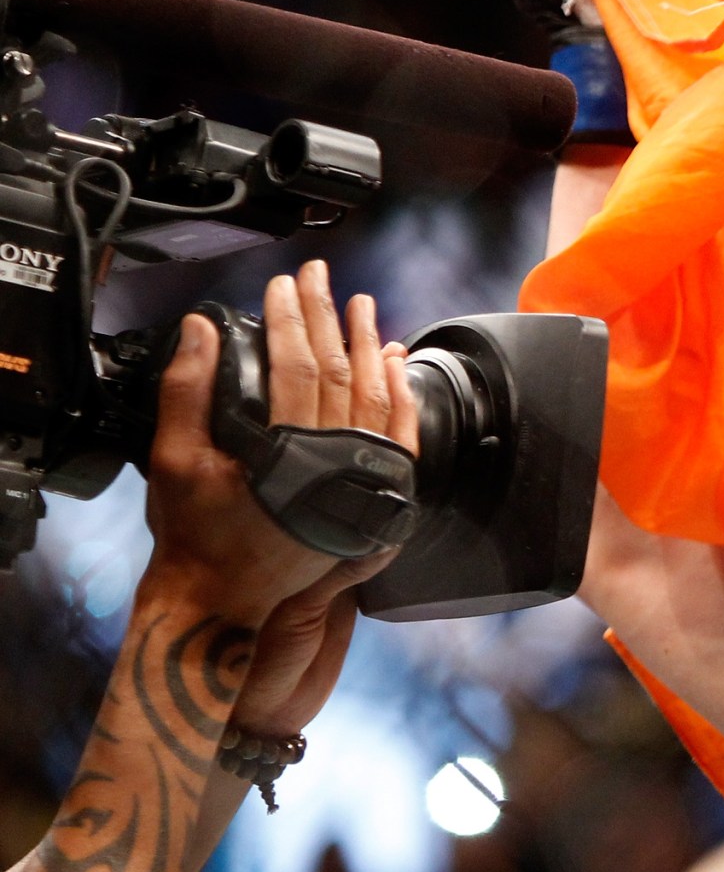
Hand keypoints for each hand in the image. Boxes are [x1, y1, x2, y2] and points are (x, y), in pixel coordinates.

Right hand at [141, 260, 419, 625]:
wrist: (226, 596)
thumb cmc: (196, 533)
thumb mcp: (175, 459)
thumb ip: (187, 391)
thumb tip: (201, 329)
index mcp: (287, 455)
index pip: (298, 367)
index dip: (291, 320)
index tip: (284, 285)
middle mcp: (335, 467)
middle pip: (341, 374)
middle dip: (328, 318)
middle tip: (319, 276)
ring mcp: (361, 484)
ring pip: (377, 400)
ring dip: (370, 346)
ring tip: (361, 305)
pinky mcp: (374, 498)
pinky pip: (400, 437)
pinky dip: (401, 396)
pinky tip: (396, 363)